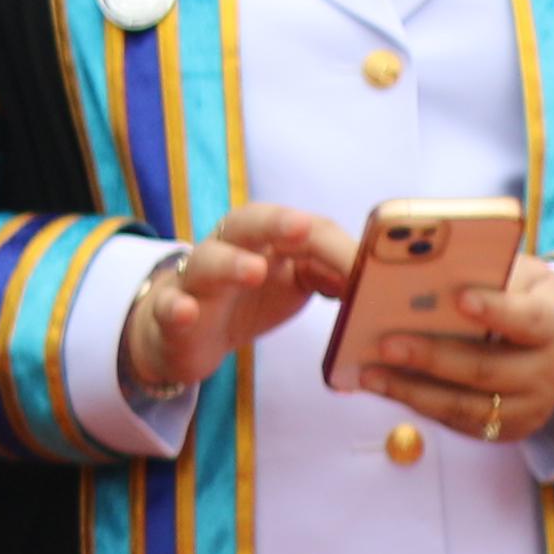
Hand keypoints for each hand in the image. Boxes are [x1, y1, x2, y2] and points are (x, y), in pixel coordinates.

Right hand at [119, 200, 348, 402]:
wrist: (187, 331)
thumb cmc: (251, 298)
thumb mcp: (299, 282)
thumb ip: (335, 275)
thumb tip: (383, 281)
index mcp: (266, 236)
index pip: (304, 230)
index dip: (336, 247)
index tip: (369, 269)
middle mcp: (230, 247)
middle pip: (249, 222)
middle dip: (276, 223)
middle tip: (302, 229)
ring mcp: (198, 279)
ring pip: (208, 261)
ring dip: (231, 263)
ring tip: (254, 272)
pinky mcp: (171, 313)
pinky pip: (169, 306)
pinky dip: (175, 307)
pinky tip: (185, 311)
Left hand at [360, 254, 553, 448]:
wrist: (553, 350)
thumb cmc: (522, 301)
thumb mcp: (519, 280)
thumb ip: (484, 276)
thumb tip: (423, 272)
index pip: (527, 319)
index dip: (495, 310)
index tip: (459, 298)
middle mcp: (547, 372)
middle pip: (485, 369)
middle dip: (432, 357)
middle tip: (386, 344)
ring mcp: (528, 407)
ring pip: (465, 404)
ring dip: (411, 390)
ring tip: (370, 375)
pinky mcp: (505, 429)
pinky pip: (456, 420)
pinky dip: (417, 404)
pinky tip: (385, 388)